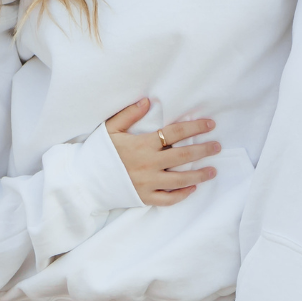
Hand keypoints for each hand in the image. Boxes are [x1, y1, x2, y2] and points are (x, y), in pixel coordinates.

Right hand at [105, 99, 220, 206]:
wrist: (84, 180)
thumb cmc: (98, 153)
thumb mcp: (110, 129)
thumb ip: (129, 114)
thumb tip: (147, 101)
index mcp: (143, 145)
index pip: (174, 133)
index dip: (195, 127)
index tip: (210, 125)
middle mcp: (149, 164)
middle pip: (183, 156)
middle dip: (204, 150)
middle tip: (218, 147)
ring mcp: (148, 183)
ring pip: (180, 179)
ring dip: (199, 175)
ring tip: (213, 170)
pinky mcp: (145, 198)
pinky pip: (168, 199)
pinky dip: (182, 195)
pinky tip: (192, 188)